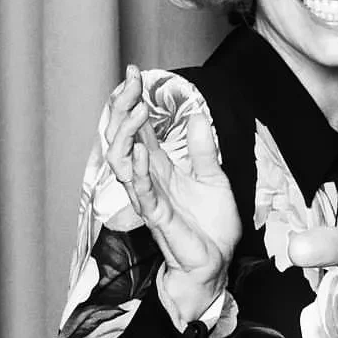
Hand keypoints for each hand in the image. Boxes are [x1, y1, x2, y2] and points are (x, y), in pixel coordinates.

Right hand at [106, 66, 240, 320]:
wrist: (216, 264)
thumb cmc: (211, 227)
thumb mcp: (214, 178)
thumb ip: (202, 150)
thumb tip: (197, 116)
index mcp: (161, 168)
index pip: (138, 129)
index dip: (132, 101)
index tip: (134, 73)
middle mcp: (149, 180)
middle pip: (122, 138)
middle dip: (121, 109)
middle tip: (128, 83)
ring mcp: (150, 198)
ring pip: (121, 162)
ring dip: (126, 134)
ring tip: (136, 109)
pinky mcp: (158, 218)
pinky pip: (141, 192)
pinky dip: (139, 171)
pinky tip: (141, 151)